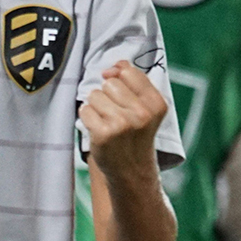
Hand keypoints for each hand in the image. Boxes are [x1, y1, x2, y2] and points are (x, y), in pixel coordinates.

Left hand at [81, 61, 167, 179]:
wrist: (131, 172)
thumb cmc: (134, 135)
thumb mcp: (144, 108)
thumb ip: (132, 82)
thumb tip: (110, 68)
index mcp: (156, 104)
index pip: (129, 72)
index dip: (119, 78)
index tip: (121, 95)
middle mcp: (142, 114)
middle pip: (110, 83)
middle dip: (107, 95)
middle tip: (115, 115)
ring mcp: (122, 124)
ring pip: (95, 95)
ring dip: (96, 107)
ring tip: (107, 123)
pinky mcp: (104, 134)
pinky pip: (85, 110)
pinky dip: (87, 119)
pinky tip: (99, 130)